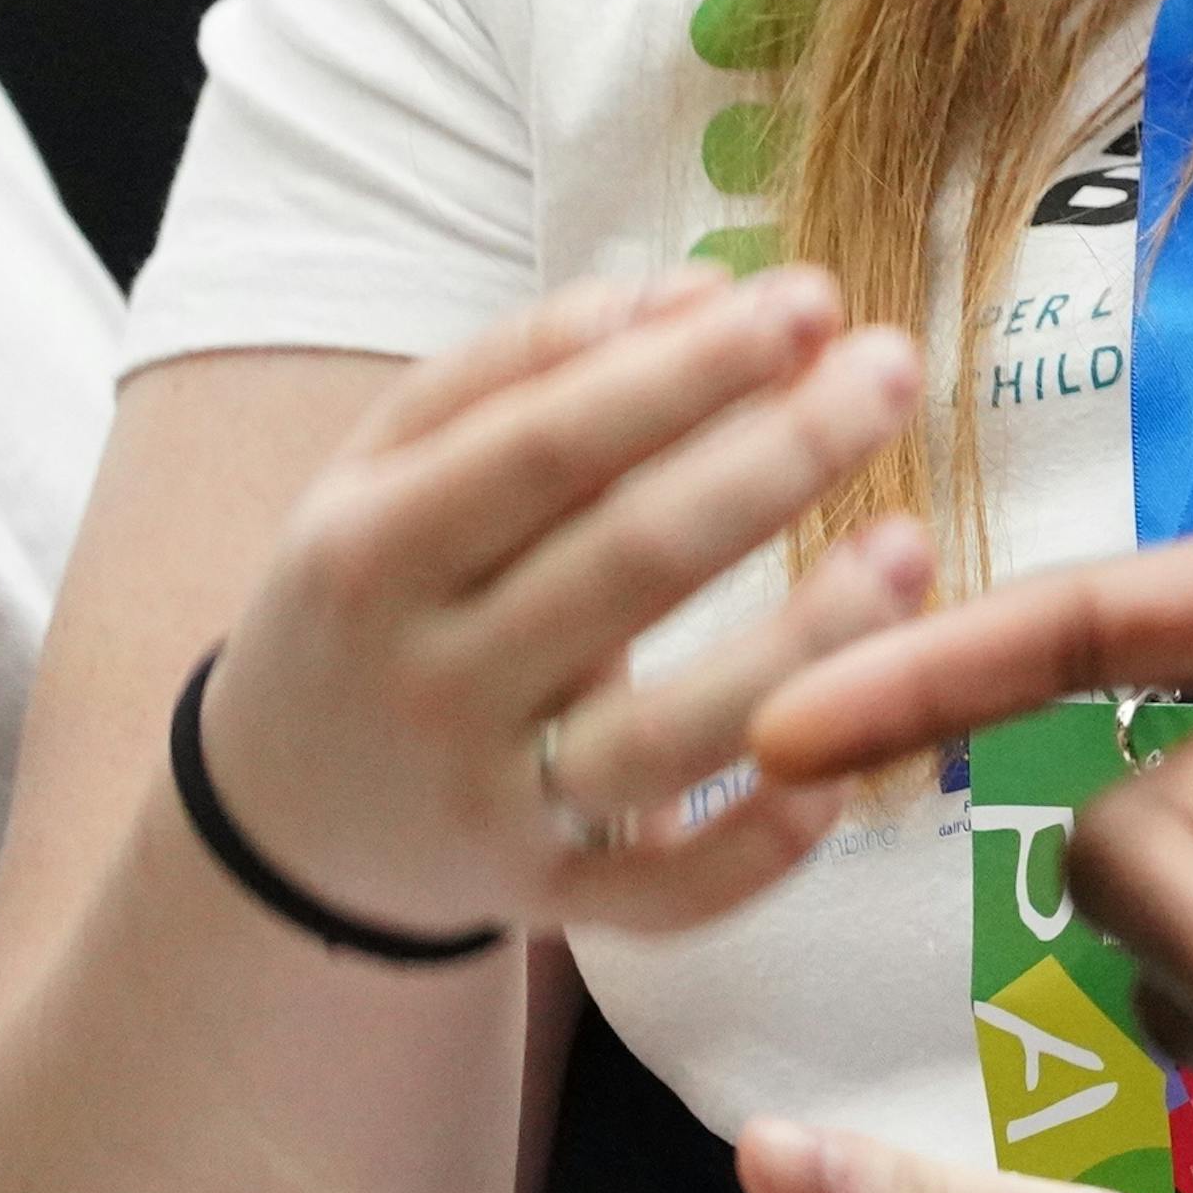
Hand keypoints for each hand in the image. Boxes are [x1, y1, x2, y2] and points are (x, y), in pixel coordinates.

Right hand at [194, 263, 935, 948]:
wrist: (281, 811)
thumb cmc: (378, 590)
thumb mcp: (394, 463)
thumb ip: (529, 365)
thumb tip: (699, 290)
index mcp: (375, 552)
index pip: (548, 447)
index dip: (686, 372)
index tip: (809, 301)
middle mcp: (430, 684)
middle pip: (627, 566)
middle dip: (774, 460)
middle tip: (889, 370)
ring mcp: (492, 807)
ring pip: (665, 739)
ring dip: (802, 645)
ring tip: (910, 544)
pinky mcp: (554, 902)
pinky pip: (672, 897)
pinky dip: (762, 842)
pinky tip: (848, 762)